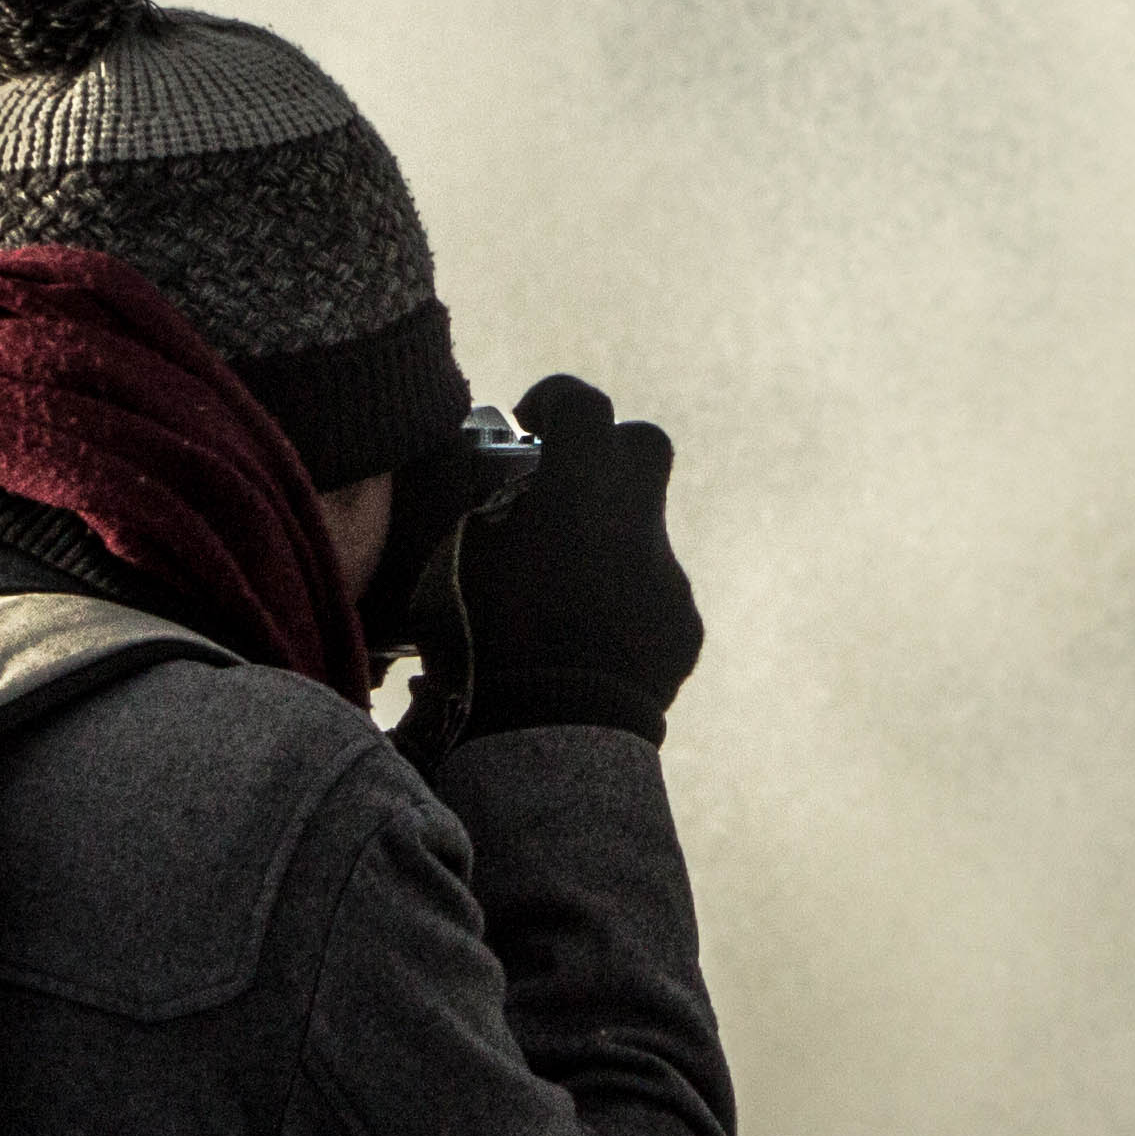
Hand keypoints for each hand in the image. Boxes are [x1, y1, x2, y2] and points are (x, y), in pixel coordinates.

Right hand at [455, 376, 702, 740]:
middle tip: (560, 490)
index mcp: (581, 488)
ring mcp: (668, 576)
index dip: (555, 400)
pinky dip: (620, 608)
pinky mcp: (684, 628)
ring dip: (603, 547)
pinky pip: (653, 599)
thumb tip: (491, 496)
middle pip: (643, 446)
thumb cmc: (484, 640)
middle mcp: (637, 521)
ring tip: (553, 594)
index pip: (584, 403)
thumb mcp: (450, 562)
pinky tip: (582, 645)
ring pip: (643, 534)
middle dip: (605, 455)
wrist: (552, 735)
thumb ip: (479, 513)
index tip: (530, 424)